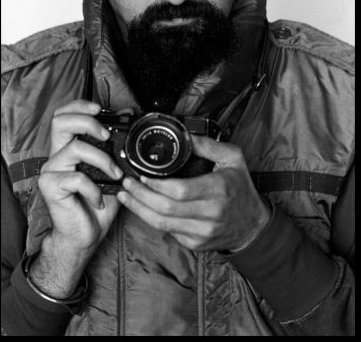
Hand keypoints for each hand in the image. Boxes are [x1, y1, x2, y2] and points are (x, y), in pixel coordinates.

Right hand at [38, 99, 121, 253]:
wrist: (86, 235)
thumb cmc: (98, 203)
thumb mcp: (113, 171)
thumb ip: (118, 147)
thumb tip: (129, 117)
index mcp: (70, 147)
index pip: (64, 115)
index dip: (79, 106)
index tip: (100, 108)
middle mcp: (58, 155)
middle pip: (60, 121)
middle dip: (88, 122)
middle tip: (107, 136)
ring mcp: (52, 170)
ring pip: (75, 148)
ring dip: (103, 160)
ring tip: (116, 176)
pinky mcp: (51, 187)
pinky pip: (76, 178)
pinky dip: (94, 189)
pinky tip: (99, 200)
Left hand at [116, 135, 269, 251]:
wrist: (252, 225)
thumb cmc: (241, 189)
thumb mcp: (233, 159)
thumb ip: (208, 146)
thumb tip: (185, 135)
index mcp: (218, 189)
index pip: (180, 190)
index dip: (157, 185)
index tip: (142, 175)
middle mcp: (210, 213)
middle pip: (166, 209)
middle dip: (141, 196)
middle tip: (127, 184)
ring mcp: (202, 232)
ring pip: (162, 224)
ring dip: (139, 210)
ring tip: (126, 196)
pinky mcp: (196, 243)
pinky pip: (168, 232)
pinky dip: (152, 220)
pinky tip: (143, 208)